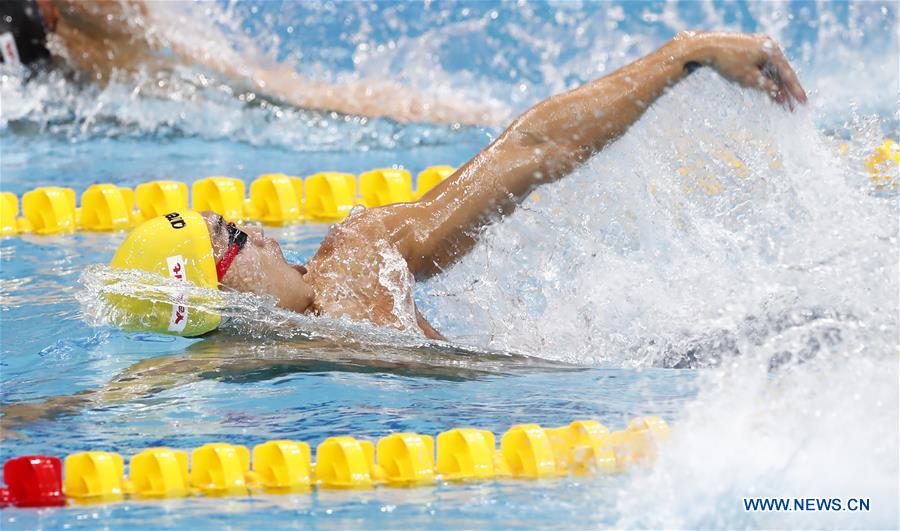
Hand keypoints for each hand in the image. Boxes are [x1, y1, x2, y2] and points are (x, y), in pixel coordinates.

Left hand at [679, 31, 807, 108]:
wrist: (707, 47)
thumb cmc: (728, 62)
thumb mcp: (748, 78)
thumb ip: (766, 86)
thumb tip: (778, 93)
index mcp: (772, 51)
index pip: (787, 74)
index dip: (796, 90)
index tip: (804, 102)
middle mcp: (769, 46)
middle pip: (781, 72)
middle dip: (787, 91)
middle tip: (794, 108)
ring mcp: (761, 47)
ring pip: (772, 70)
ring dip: (777, 87)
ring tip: (783, 106)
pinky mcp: (752, 50)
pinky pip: (764, 66)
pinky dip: (767, 79)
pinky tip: (773, 94)